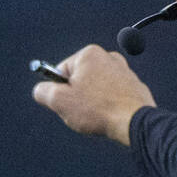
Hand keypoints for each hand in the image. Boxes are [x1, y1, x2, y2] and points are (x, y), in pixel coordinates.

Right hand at [31, 44, 155, 145]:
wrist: (134, 122)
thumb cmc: (97, 109)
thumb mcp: (59, 100)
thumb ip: (43, 91)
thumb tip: (41, 90)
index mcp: (90, 54)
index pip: (62, 71)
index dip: (59, 90)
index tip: (66, 102)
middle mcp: (109, 58)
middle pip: (80, 80)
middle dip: (77, 97)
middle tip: (82, 110)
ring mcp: (125, 72)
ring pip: (96, 90)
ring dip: (93, 103)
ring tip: (98, 115)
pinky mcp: (134, 87)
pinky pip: (112, 97)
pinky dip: (108, 107)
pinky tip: (111, 116)